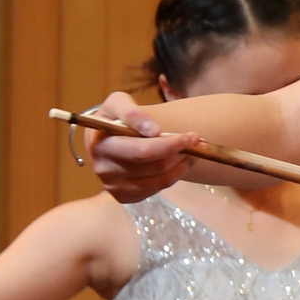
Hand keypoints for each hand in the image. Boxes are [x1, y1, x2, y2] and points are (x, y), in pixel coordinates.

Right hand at [83, 90, 198, 202]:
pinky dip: (175, 175)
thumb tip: (152, 130)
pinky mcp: (125, 196)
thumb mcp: (118, 103)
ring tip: (195, 149)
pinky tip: (182, 161)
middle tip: (199, 141)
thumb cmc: (113, 117)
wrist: (103, 137)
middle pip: (155, 166)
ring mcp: (114, 186)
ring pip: (160, 179)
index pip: (142, 151)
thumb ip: (133, 112)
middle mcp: (105, 170)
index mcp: (101, 146)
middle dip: (181, 152)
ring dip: (182, 164)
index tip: (192, 136)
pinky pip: (157, 188)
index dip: (169, 144)